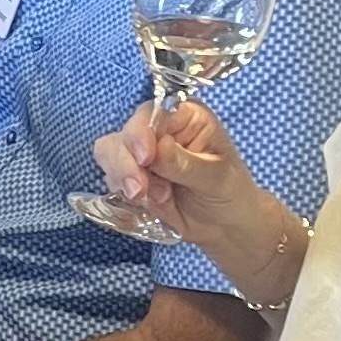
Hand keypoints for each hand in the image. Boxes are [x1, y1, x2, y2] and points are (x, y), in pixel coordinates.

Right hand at [91, 97, 276, 254]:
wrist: (224, 226)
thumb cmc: (230, 193)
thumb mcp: (215, 178)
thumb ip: (184, 164)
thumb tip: (157, 148)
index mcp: (185, 118)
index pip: (152, 113)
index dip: (141, 132)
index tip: (145, 158)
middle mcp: (160, 130)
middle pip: (124, 134)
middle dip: (126, 163)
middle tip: (140, 190)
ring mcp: (142, 153)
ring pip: (110, 154)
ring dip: (123, 178)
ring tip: (149, 198)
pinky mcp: (132, 175)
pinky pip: (112, 178)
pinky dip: (122, 191)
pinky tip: (147, 203)